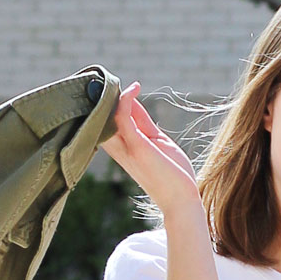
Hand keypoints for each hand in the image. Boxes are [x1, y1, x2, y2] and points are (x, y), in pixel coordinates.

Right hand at [103, 81, 202, 220]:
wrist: (182, 200)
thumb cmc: (171, 173)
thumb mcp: (156, 141)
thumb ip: (143, 122)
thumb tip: (132, 101)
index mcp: (120, 149)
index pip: (105, 122)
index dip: (105, 104)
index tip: (108, 86)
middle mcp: (118, 149)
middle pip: (100, 120)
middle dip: (99, 99)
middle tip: (105, 80)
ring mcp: (126, 148)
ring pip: (107, 117)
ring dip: (110, 97)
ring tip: (114, 81)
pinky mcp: (138, 146)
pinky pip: (124, 118)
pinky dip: (126, 101)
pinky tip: (133, 89)